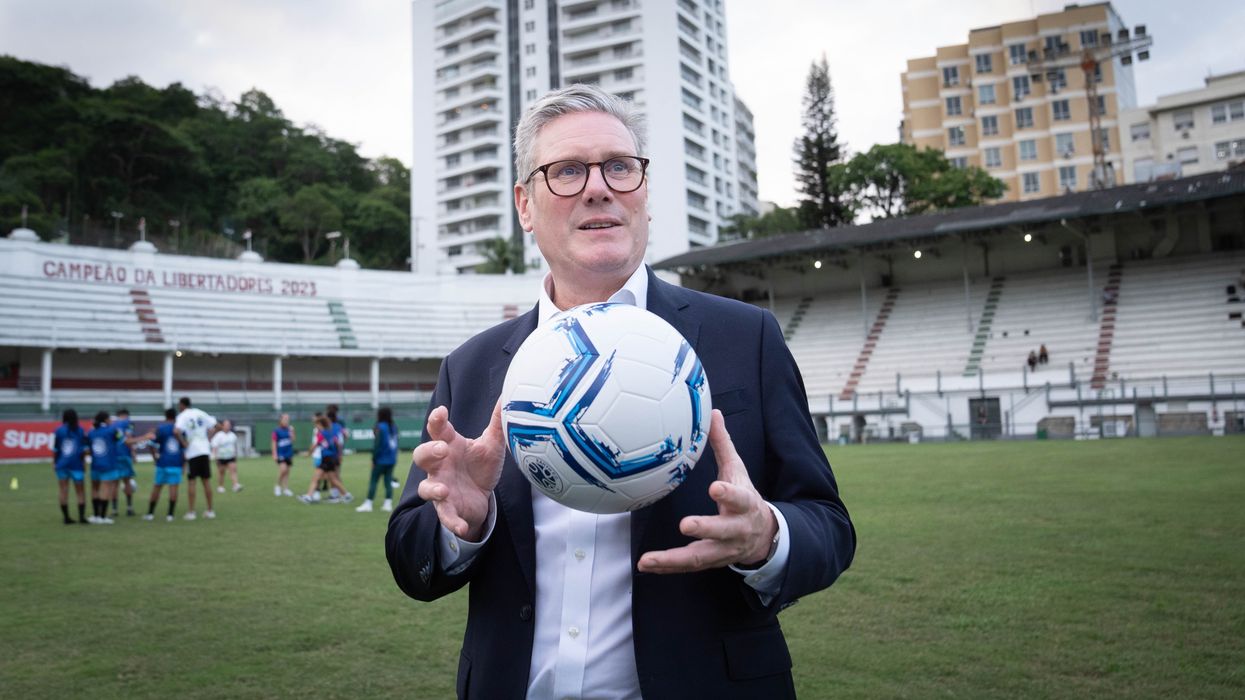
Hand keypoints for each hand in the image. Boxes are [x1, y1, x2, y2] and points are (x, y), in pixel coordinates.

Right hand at [414, 403, 505, 541]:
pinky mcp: (448, 509)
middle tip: (442, 448)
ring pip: (426, 487)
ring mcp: (441, 487)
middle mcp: (440, 466)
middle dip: (429, 451)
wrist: (482, 496)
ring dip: (432, 489)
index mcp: (449, 445)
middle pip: (422, 455)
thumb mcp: (491, 444)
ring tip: (444, 489)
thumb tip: (507, 397)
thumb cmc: (480, 466)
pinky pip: (445, 516)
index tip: (441, 411)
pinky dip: (451, 522)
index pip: (438, 430)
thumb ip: (497, 422)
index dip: (437, 420)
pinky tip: (461, 527)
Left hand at [637, 409, 777, 573]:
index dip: (728, 494)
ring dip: (673, 559)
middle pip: (721, 532)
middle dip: (704, 529)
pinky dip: (666, 567)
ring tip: (648, 560)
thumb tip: (714, 412)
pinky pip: (688, 566)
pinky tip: (646, 565)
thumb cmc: (744, 497)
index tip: (715, 488)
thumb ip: (723, 444)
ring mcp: (723, 549)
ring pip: (700, 557)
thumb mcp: (737, 470)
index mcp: (744, 504)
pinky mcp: (711, 561)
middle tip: (685, 525)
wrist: (763, 535)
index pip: (738, 498)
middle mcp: (736, 530)